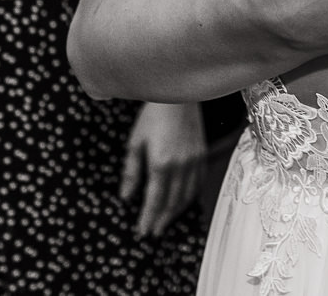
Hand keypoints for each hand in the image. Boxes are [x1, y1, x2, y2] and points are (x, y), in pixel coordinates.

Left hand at [121, 101, 206, 237]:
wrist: (178, 95)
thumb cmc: (153, 115)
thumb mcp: (135, 143)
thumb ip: (131, 172)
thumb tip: (126, 196)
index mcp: (161, 163)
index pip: (155, 200)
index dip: (148, 218)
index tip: (142, 231)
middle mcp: (181, 165)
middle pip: (172, 201)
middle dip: (162, 219)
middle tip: (154, 232)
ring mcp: (194, 160)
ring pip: (187, 195)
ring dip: (176, 211)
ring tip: (166, 221)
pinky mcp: (202, 153)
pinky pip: (198, 182)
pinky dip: (190, 196)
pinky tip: (183, 200)